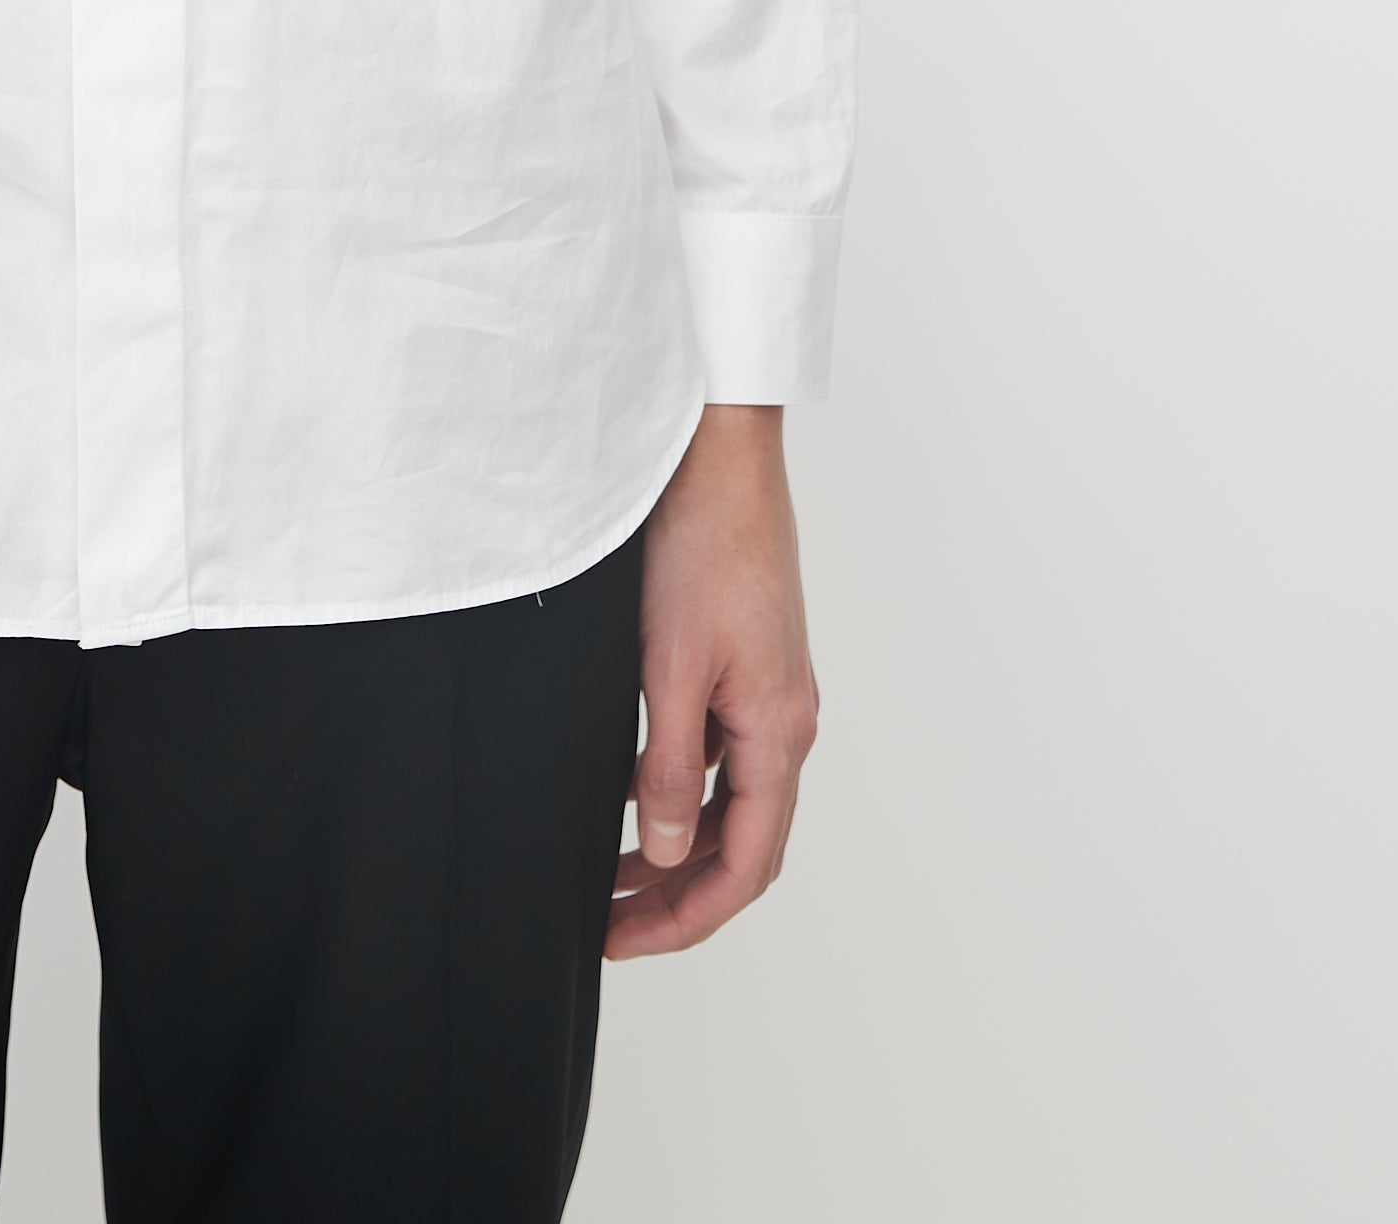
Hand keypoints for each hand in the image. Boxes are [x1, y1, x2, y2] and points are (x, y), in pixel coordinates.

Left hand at [606, 401, 818, 958]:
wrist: (719, 454)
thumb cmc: (701, 545)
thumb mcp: (670, 665)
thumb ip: (673, 766)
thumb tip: (671, 852)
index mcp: (778, 729)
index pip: (746, 863)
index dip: (688, 918)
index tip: (624, 943)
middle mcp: (787, 719)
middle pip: (744, 844)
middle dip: (680, 897)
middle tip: (609, 926)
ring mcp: (771, 691)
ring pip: (734, 802)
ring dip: (680, 848)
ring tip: (611, 876)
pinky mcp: (749, 662)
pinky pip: (724, 755)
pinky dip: (683, 791)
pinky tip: (636, 795)